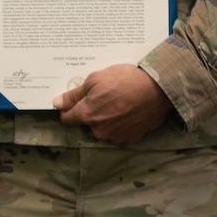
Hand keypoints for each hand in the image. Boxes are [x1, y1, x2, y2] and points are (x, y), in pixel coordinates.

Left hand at [53, 64, 172, 144]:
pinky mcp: (132, 138)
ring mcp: (117, 136)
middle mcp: (100, 130)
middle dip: (93, 112)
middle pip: (88, 124)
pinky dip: (123, 123)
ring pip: (105, 129)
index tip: (76, 102)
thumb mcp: (95, 79)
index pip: (67, 119)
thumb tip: (57, 103)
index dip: (69, 109)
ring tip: (120, 101)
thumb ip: (75, 94)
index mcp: (88, 115)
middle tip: (105, 96)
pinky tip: (130, 109)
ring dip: (108, 118)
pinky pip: (121, 131)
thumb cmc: (125, 79)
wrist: (158, 88)